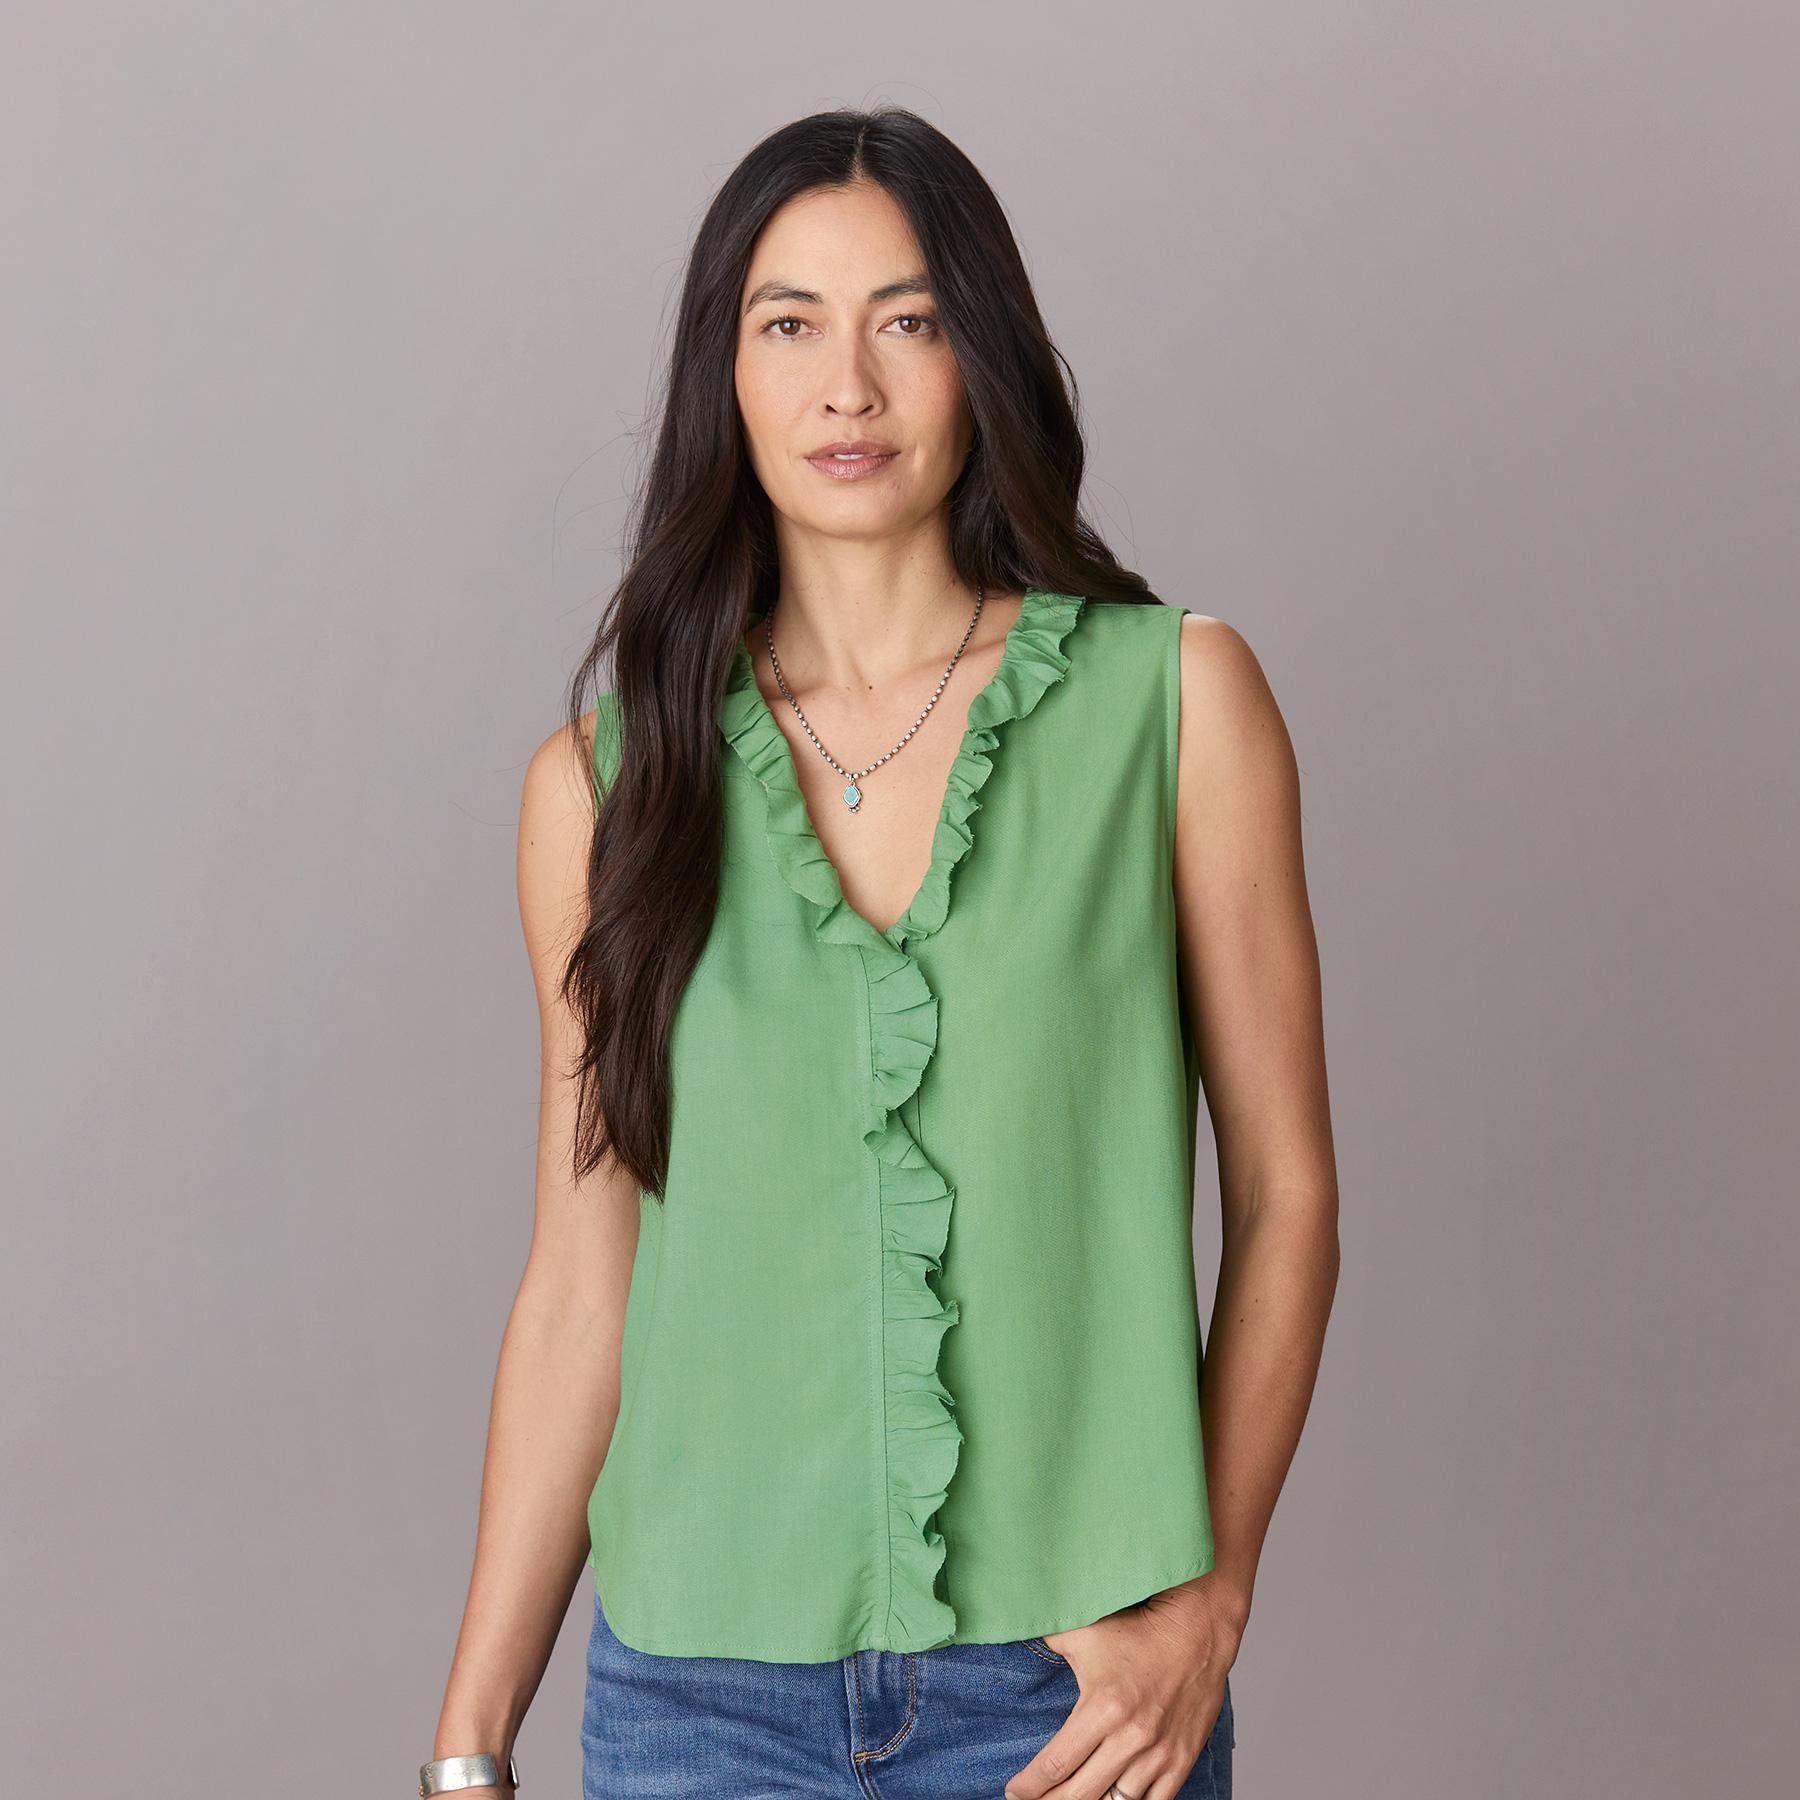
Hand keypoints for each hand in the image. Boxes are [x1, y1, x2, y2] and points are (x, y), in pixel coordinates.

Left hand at [1003, 1572, 1244, 1799]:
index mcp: (1102, 1708)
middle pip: (1080, 1794)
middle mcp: (1131, 1738)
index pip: (1056, 1764)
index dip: (1030, 1786)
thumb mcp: (1085, 1632)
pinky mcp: (1181, 1760)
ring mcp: (1159, 1754)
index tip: (1013, 1791)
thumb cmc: (1138, 1631)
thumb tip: (1019, 1632)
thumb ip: (1049, 1642)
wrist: (1196, 1631)